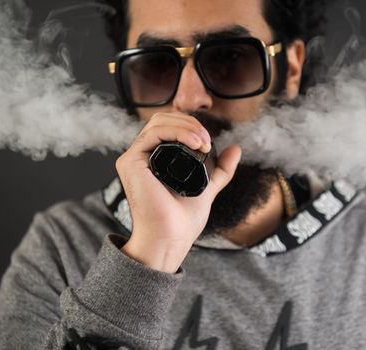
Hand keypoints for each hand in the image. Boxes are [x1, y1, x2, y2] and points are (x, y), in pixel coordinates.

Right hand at [116, 112, 240, 272]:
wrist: (170, 237)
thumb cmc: (181, 221)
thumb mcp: (207, 188)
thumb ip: (220, 170)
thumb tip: (236, 149)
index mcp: (154, 160)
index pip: (169, 127)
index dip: (190, 126)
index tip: (208, 142)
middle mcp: (141, 157)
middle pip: (163, 119)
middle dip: (189, 123)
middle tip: (207, 140)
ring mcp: (134, 159)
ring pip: (158, 122)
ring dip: (186, 126)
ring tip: (203, 142)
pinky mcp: (130, 162)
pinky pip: (153, 133)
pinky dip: (177, 132)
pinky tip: (195, 143)